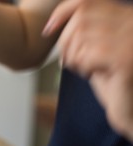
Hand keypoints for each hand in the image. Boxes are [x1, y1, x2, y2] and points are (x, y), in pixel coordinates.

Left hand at [43, 0, 132, 140]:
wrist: (130, 109)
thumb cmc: (111, 82)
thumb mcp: (96, 51)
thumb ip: (85, 33)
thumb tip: (55, 22)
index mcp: (127, 17)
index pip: (87, 1)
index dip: (62, 11)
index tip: (47, 30)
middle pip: (81, 19)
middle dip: (65, 41)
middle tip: (67, 61)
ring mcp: (132, 41)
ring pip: (83, 36)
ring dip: (73, 56)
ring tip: (82, 68)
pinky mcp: (126, 60)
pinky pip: (89, 54)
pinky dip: (82, 65)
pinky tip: (90, 74)